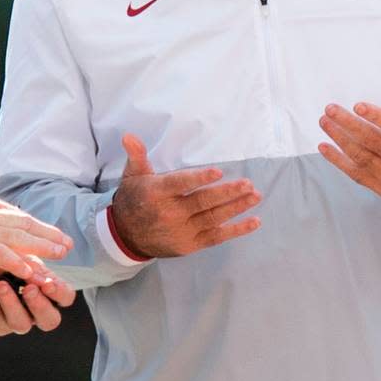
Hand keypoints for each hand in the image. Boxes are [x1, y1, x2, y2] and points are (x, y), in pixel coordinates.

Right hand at [0, 184, 73, 281]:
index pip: (15, 214)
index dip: (35, 224)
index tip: (50, 231)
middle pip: (24, 223)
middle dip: (48, 234)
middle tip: (67, 243)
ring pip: (19, 237)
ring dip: (43, 246)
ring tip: (61, 254)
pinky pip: (1, 254)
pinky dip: (17, 262)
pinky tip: (32, 271)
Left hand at [0, 257, 75, 335]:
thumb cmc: (6, 261)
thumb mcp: (21, 257)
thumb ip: (34, 261)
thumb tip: (55, 253)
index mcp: (48, 292)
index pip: (65, 298)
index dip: (60, 293)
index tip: (48, 282)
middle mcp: (36, 311)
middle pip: (49, 320)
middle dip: (39, 305)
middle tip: (29, 288)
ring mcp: (15, 320)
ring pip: (20, 323)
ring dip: (10, 302)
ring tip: (0, 284)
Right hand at [110, 134, 261, 257]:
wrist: (125, 236)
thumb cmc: (133, 199)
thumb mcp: (131, 175)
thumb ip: (136, 155)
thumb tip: (129, 136)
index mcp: (156, 193)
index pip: (179, 185)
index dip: (198, 178)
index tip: (218, 172)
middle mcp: (170, 213)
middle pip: (202, 202)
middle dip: (227, 193)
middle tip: (248, 184)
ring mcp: (182, 231)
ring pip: (213, 218)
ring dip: (236, 207)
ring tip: (255, 196)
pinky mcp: (191, 244)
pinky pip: (217, 237)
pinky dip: (236, 230)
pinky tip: (254, 221)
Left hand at [317, 78, 380, 205]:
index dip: (377, 117)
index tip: (358, 106)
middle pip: (372, 141)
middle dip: (348, 124)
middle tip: (330, 109)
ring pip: (361, 157)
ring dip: (339, 139)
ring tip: (324, 122)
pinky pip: (357, 174)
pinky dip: (338, 161)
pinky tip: (324, 147)